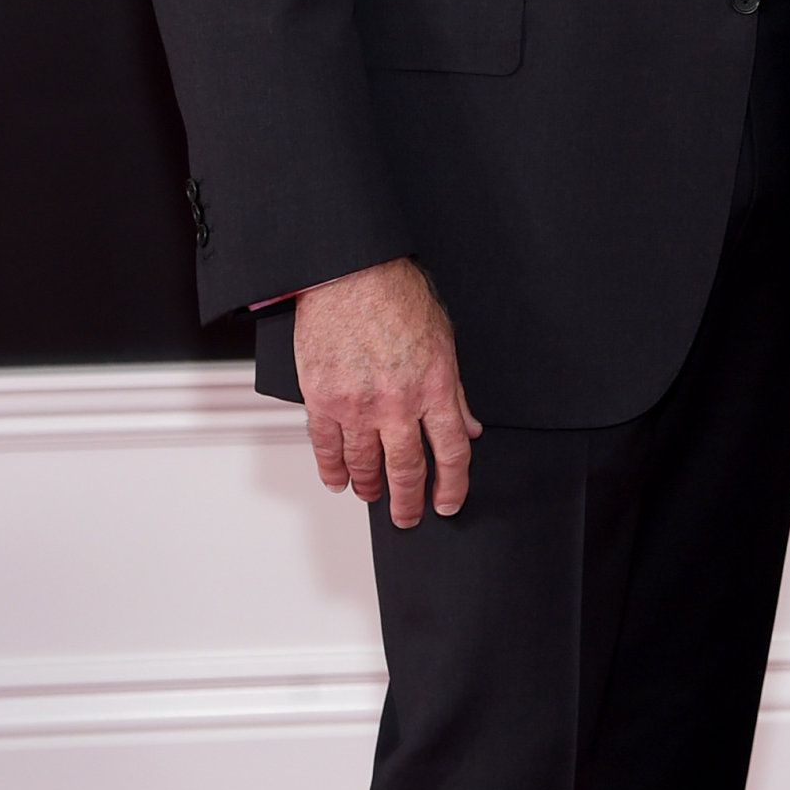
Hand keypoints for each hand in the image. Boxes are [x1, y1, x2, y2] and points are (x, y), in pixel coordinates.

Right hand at [292, 256, 481, 526]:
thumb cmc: (396, 295)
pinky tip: (339, 480)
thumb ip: (455, 390)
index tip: (448, 502)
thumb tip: (468, 427)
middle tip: (408, 516)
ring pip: (366, 466)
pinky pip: (327, 449)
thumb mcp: (443, 339)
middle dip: (409, 501)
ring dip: (371, 489)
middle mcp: (397, 403)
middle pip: (408, 469)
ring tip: (373, 496)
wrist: (350, 273)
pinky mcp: (322, 400)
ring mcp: (357, 405)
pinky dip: (333, 471)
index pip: (452, 452)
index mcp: (434, 386)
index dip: (452, 485)